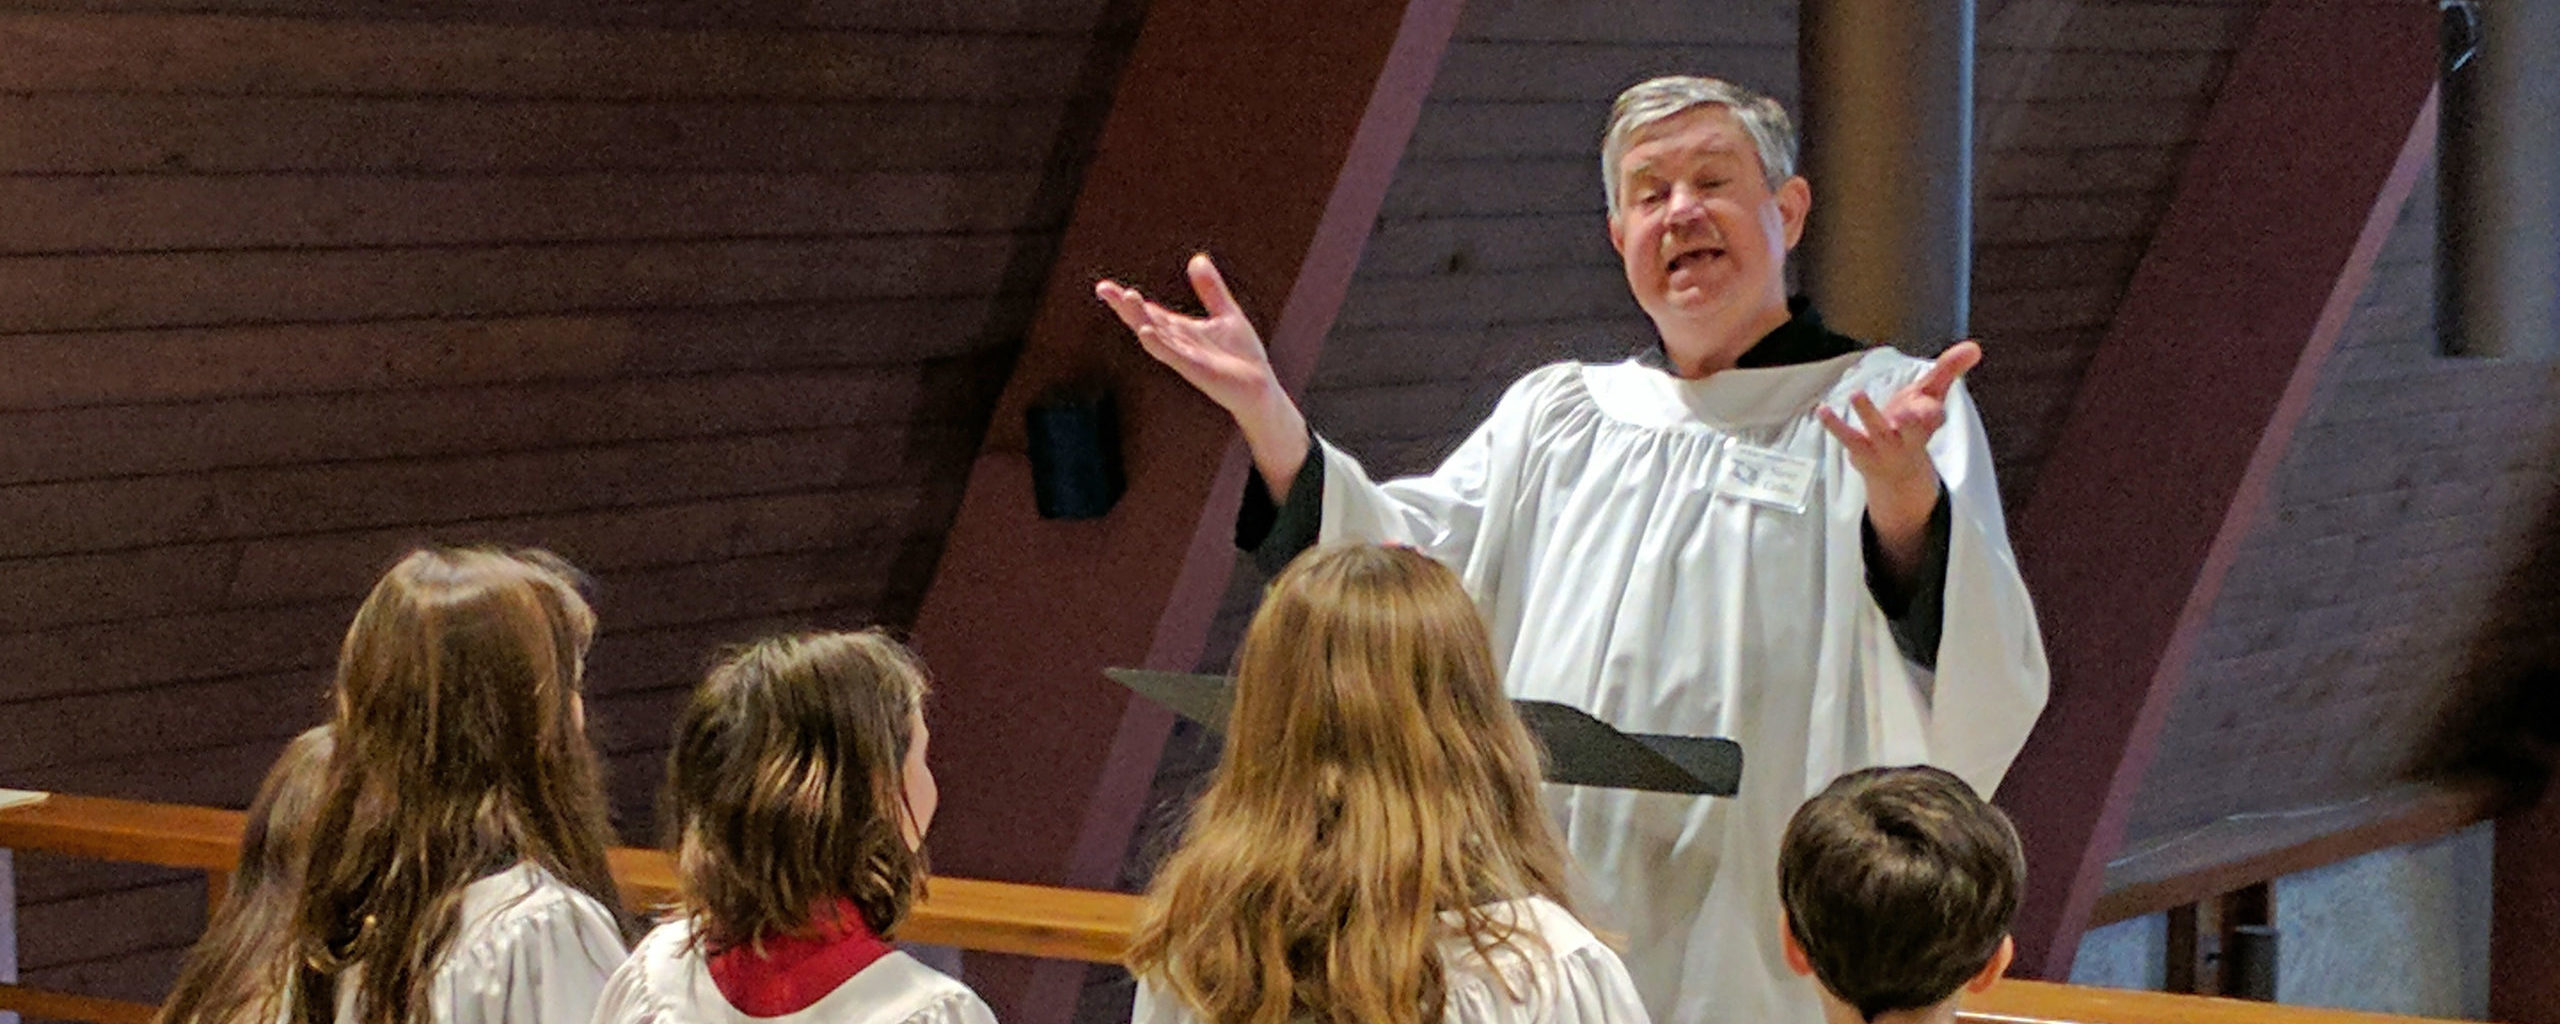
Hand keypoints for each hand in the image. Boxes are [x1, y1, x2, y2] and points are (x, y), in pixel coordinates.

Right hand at [1095, 254, 1284, 419]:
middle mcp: (1178, 343)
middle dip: (1126, 306)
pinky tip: (1146, 331)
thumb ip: (1210, 289)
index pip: (1149, 311)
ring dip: (1140, 318)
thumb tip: (1197, 258)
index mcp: (1181, 330)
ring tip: (1126, 298)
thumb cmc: (1242, 357)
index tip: (1104, 287)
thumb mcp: (1226, 313)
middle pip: (1145, 320)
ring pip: (1157, 335)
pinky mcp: (1197, 370)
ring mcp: (1186, 357)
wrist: (1260, 389)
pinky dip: (1159, 344)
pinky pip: (1174, 356)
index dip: (1127, 300)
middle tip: (1104, 289)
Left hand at [1818, 340, 1979, 554]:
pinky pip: (1847, 437)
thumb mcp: (1931, 396)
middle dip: (1913, 423)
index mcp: (1926, 424)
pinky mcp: (1860, 450)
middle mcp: (1907, 439)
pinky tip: (1822, 410)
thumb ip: (1950, 369)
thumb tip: (1975, 347)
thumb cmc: (1914, 425)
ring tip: (1857, 394)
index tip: (1935, 411)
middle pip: (1913, 432)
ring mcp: (1883, 447)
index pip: (1933, 419)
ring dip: (1868, 413)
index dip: (1933, 414)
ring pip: (1877, 431)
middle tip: (1911, 412)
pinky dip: (1834, 425)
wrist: (1896, 473)